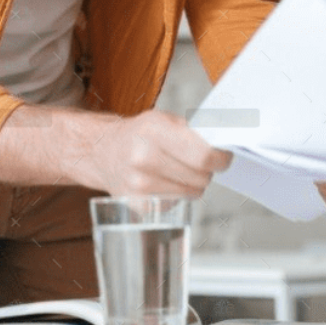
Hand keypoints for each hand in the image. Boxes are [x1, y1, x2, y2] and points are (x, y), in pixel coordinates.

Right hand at [85, 110, 231, 196]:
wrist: (103, 151)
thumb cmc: (140, 134)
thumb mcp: (163, 120)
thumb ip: (193, 132)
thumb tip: (223, 146)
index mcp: (153, 129)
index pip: (203, 155)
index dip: (220, 158)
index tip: (223, 157)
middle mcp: (143, 157)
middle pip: (201, 176)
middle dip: (208, 170)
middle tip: (199, 161)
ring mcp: (138, 184)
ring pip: (192, 192)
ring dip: (193, 183)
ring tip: (179, 169)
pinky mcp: (138, 204)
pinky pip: (177, 202)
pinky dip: (177, 193)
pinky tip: (164, 181)